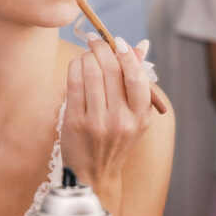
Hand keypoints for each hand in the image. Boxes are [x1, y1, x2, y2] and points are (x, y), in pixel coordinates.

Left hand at [60, 34, 156, 190]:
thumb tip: (140, 45)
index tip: (118, 42)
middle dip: (102, 49)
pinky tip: (77, 65)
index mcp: (141, 118)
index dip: (126, 55)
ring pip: (92, 72)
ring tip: (87, 55)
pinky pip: (74, 82)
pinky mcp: (75, 122)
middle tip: (96, 41)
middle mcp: (121, 120)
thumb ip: (137, 81)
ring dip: (88, 56)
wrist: (94, 174)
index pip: (137, 77)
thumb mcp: (134, 116)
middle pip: (112, 70)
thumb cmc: (116, 139)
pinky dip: (75, 66)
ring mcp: (97, 122)